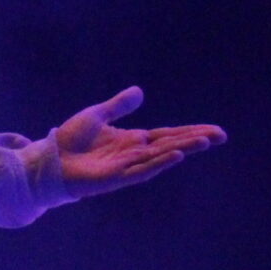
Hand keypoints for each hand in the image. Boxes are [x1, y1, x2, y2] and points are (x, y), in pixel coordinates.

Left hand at [53, 87, 225, 196]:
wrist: (49, 161)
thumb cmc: (69, 141)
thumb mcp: (97, 115)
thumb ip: (118, 106)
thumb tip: (140, 91)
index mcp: (132, 140)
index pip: (168, 135)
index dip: (190, 132)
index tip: (213, 131)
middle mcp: (135, 154)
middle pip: (171, 145)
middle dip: (196, 139)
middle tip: (221, 136)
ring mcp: (127, 166)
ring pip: (162, 156)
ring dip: (183, 148)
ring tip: (205, 142)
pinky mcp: (116, 177)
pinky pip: (143, 171)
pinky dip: (160, 163)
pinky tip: (176, 156)